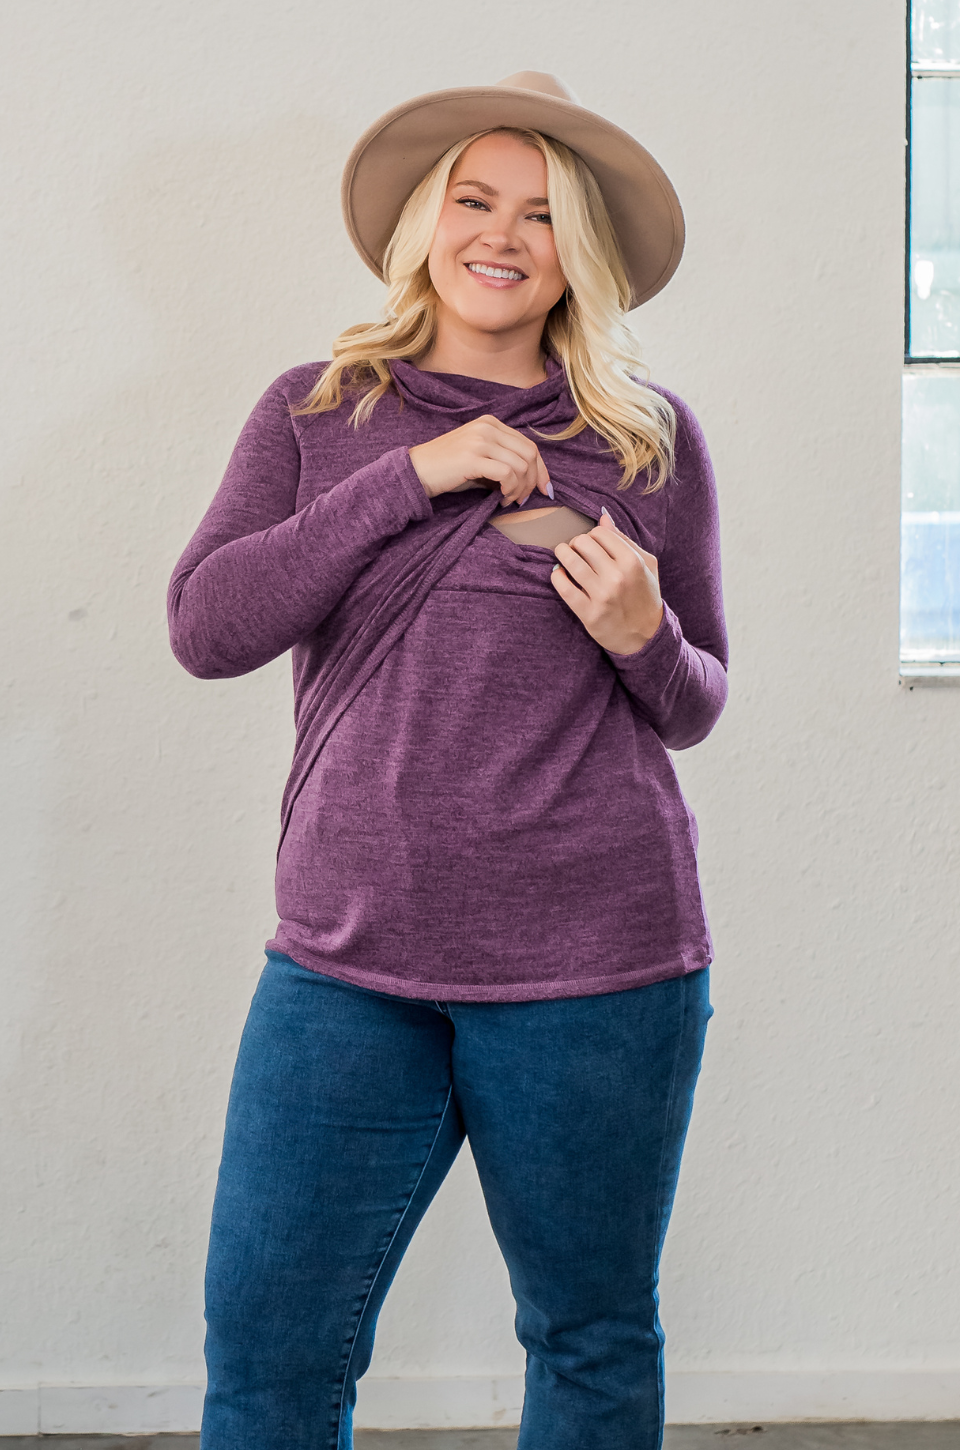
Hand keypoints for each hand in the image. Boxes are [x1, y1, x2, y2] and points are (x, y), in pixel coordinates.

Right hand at [408, 415, 551, 506]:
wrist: (416, 471)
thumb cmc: (447, 470)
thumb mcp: (478, 457)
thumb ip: (502, 460)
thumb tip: (530, 479)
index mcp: (490, 423)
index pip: (528, 444)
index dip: (541, 469)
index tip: (544, 489)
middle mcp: (487, 427)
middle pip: (530, 453)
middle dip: (534, 480)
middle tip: (523, 499)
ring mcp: (480, 440)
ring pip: (521, 465)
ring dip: (520, 488)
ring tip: (508, 499)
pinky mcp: (473, 457)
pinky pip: (507, 473)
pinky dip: (510, 489)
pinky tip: (500, 498)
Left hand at [550, 510, 663, 654]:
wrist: (645, 636)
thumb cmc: (644, 596)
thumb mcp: (646, 565)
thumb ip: (625, 540)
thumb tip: (603, 517)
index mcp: (633, 562)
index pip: (600, 532)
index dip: (591, 535)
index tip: (590, 543)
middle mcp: (617, 577)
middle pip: (583, 543)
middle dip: (576, 543)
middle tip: (575, 550)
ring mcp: (602, 596)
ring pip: (570, 561)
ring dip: (562, 554)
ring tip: (563, 556)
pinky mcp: (589, 613)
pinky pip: (563, 587)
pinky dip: (557, 576)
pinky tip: (559, 574)